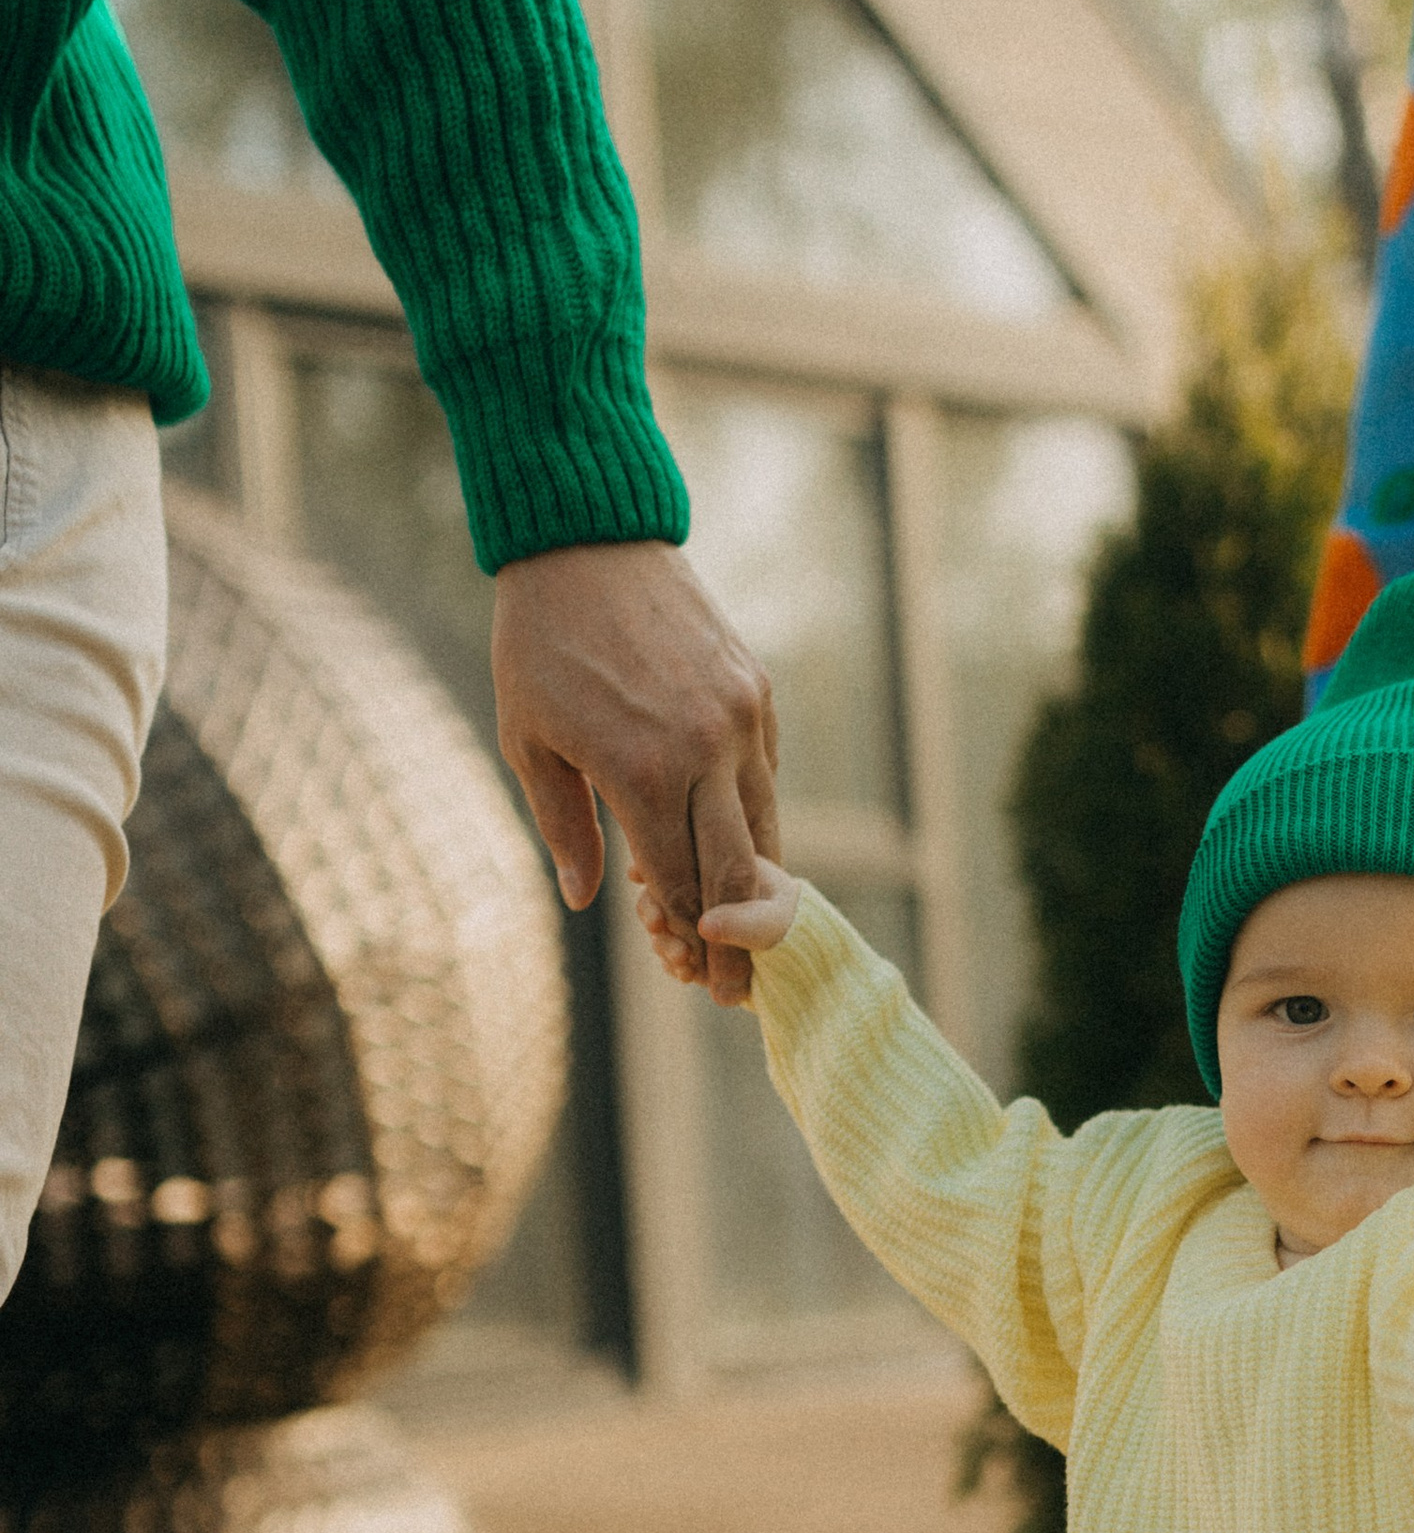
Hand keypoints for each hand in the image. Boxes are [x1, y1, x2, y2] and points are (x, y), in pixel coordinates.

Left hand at [492, 542, 779, 1009]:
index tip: (683, 972)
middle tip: (734, 993)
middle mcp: (705, 750)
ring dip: (754, 883)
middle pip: (741, 876)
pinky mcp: (756, 692)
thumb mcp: (528, 742)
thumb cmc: (538, 644)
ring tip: (743, 926)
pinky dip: (750, 816)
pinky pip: (764, 775)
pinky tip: (727, 839)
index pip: (682, 887)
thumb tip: (590, 900)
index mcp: (643, 772)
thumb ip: (564, 828)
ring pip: (766, 827)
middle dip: (738, 943)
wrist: (587, 540)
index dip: (684, 938)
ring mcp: (740, 719)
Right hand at [631, 855, 798, 983]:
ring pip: (663, 926)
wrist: (807, 965)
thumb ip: (743, 923)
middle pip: (661, 891)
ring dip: (664, 944)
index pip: (678, 856)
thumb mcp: (773, 924)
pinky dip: (675, 965)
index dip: (652, 865)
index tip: (636, 875)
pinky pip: (674, 954)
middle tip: (657, 928)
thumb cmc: (798, 930)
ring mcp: (700, 919)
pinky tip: (684, 974)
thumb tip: (705, 926)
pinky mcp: (699, 949)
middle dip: (653, 912)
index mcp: (722, 865)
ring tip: (682, 963)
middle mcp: (705, 889)